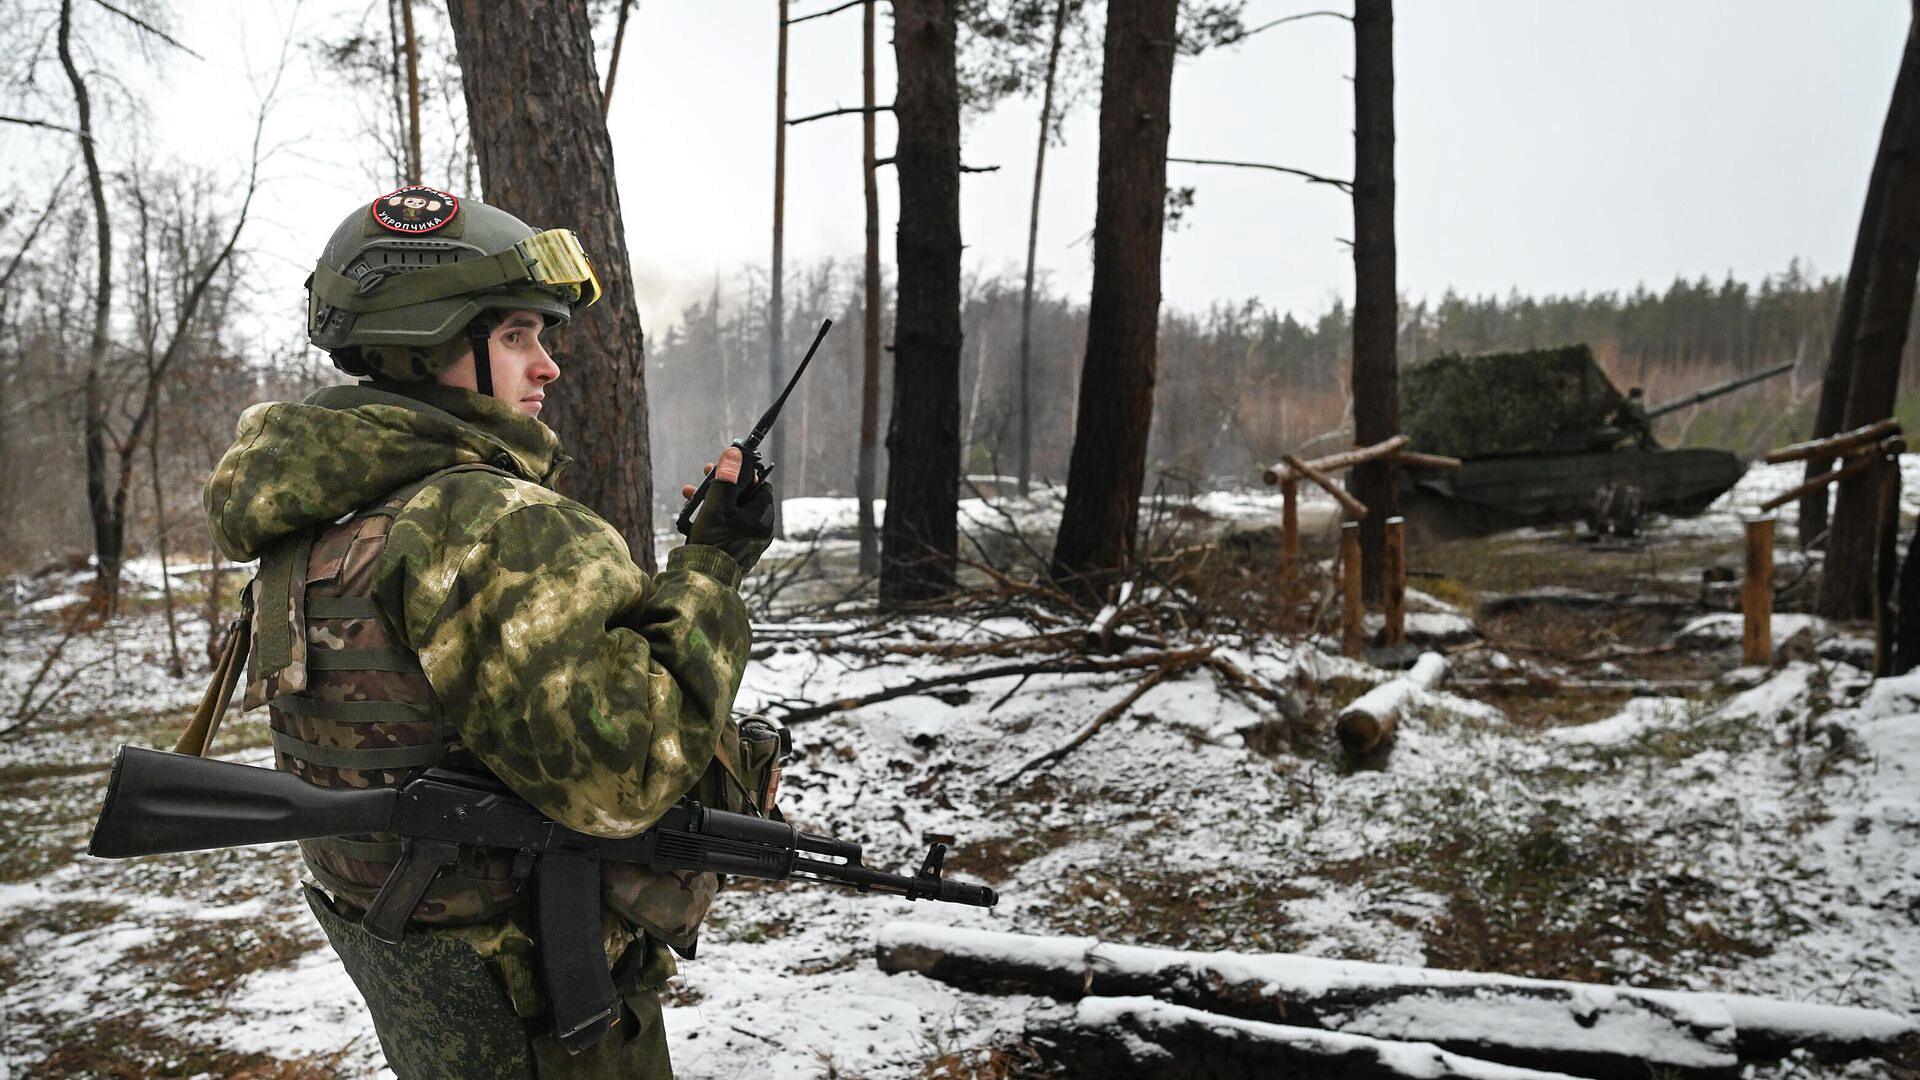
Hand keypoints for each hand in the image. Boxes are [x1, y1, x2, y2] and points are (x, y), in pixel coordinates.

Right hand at [683, 446, 774, 573]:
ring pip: (732, 512)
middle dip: (723, 485)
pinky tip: (693, 515)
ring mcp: (749, 543)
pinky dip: (713, 517)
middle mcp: (761, 531)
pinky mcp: (737, 551)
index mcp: (763, 518)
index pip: (760, 485)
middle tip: (706, 475)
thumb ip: (726, 478)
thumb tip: (734, 454)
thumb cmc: (713, 542)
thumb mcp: (717, 504)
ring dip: (712, 499)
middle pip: (744, 498)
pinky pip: (727, 527)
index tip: (728, 466)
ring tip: (690, 494)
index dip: (744, 473)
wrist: (703, 578)